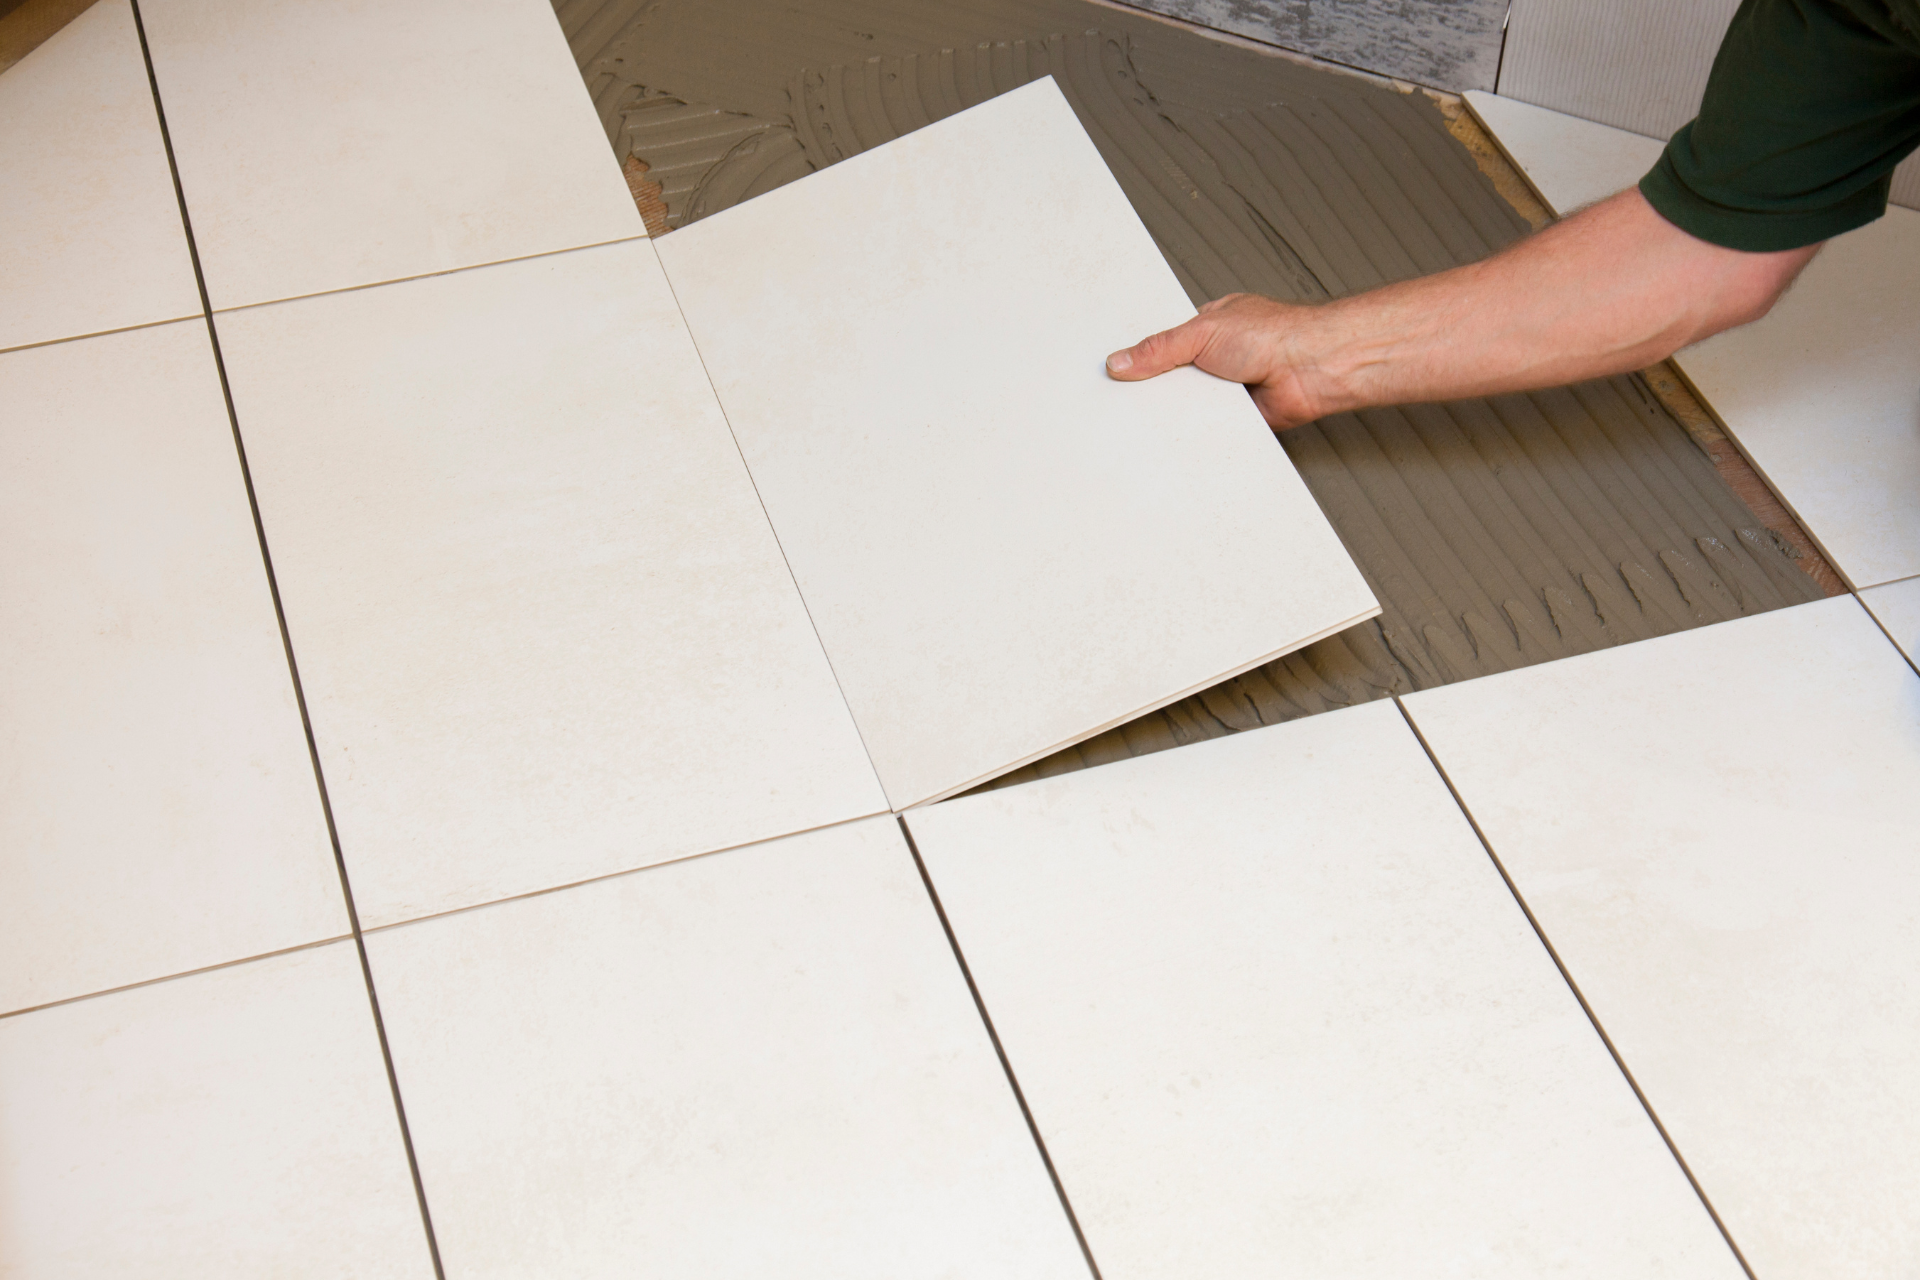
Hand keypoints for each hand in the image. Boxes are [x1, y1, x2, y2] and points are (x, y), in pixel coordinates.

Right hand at [1105, 293, 1327, 428]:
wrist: (1312, 368)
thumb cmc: (1276, 335)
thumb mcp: (1202, 331)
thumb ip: (1159, 348)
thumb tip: (1121, 360)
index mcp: (1205, 329)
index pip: (1160, 345)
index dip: (1138, 358)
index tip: (1113, 373)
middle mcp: (1214, 359)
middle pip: (1169, 379)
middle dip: (1154, 389)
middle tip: (1127, 400)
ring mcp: (1225, 389)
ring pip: (1185, 406)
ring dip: (1177, 411)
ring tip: (1156, 416)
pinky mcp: (1235, 417)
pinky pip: (1206, 428)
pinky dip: (1197, 431)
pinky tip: (1185, 432)